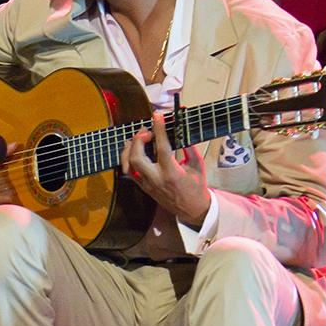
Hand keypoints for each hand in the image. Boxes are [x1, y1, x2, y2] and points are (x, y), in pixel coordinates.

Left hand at [122, 111, 211, 227]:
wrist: (192, 209)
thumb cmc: (196, 186)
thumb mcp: (197, 165)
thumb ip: (189, 146)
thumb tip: (181, 129)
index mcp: (172, 173)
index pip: (162, 148)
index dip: (158, 130)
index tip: (157, 116)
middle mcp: (156, 179)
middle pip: (137, 157)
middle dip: (138, 139)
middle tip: (147, 130)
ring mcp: (147, 184)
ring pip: (128, 165)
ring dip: (129, 148)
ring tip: (138, 138)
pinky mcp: (143, 187)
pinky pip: (129, 172)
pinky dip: (128, 158)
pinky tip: (133, 150)